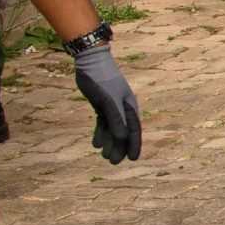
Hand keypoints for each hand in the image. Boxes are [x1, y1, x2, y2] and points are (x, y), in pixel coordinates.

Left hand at [71, 41, 140, 163]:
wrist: (90, 62)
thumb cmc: (102, 79)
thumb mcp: (108, 100)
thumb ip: (116, 119)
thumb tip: (123, 138)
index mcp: (129, 106)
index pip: (133, 129)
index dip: (133, 144)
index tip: (132, 159)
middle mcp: (123, 108)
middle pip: (123, 131)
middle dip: (120, 147)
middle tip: (114, 162)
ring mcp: (112, 106)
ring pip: (112, 128)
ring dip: (109, 142)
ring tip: (105, 156)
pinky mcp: (101, 104)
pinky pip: (103, 122)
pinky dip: (101, 133)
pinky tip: (96, 144)